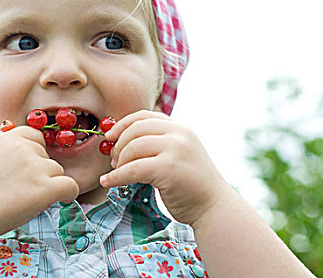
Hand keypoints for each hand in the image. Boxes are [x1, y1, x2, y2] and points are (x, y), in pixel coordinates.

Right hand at [0, 126, 78, 237]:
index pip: (36, 136)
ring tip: (29, 198)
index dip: (35, 153)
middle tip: (22, 188)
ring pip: (57, 172)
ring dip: (49, 184)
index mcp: (10, 137)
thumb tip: (9, 137)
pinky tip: (62, 199)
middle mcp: (25, 148)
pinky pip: (70, 186)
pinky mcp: (45, 188)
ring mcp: (36, 167)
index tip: (30, 167)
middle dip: (39, 171)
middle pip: (47, 156)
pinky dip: (69, 193)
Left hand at [99, 110, 231, 224]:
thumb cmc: (191, 183)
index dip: (122, 125)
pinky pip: (133, 169)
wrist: (214, 207)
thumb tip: (119, 137)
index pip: (144, 116)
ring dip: (119, 162)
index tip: (109, 137)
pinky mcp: (168, 169)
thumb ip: (157, 142)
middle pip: (135, 130)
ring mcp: (175, 149)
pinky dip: (116, 176)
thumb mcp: (178, 153)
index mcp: (180, 127)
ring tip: (117, 172)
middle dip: (118, 145)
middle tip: (114, 161)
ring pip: (132, 148)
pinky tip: (108, 181)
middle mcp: (179, 134)